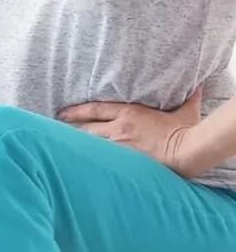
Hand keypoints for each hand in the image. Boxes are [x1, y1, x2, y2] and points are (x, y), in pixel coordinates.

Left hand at [57, 86, 203, 176]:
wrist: (186, 151)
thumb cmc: (185, 131)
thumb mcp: (185, 111)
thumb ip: (187, 97)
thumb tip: (198, 86)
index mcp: (129, 113)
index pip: (95, 109)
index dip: (76, 111)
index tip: (62, 113)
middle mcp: (119, 129)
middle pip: (86, 128)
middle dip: (69, 129)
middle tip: (53, 131)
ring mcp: (119, 146)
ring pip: (89, 145)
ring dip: (75, 146)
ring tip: (59, 149)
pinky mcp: (122, 161)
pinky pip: (99, 160)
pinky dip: (87, 162)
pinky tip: (75, 166)